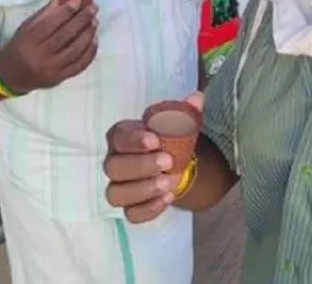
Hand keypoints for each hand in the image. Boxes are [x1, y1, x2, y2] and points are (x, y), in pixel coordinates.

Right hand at [0, 0, 98, 93]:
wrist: (10, 76)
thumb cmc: (19, 47)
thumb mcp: (25, 29)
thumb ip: (44, 15)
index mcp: (28, 42)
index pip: (50, 25)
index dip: (66, 12)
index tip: (78, 1)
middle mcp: (40, 57)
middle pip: (65, 36)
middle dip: (82, 20)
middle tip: (93, 8)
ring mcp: (51, 70)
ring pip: (76, 50)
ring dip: (88, 34)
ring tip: (94, 21)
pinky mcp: (60, 78)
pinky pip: (80, 65)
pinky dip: (90, 51)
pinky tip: (94, 39)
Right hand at [104, 92, 203, 223]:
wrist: (175, 164)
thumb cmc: (169, 140)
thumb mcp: (179, 123)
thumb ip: (186, 111)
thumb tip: (197, 98)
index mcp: (122, 137)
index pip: (118, 138)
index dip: (133, 140)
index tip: (155, 140)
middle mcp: (114, 163)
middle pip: (114, 168)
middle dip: (140, 165)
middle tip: (167, 162)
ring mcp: (119, 187)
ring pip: (116, 194)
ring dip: (142, 189)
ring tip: (168, 182)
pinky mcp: (130, 206)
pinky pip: (130, 214)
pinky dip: (148, 209)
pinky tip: (168, 198)